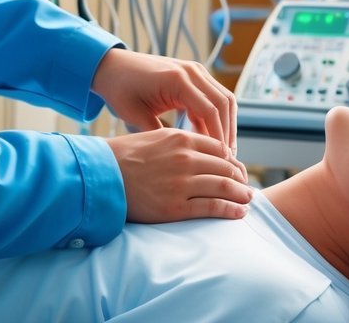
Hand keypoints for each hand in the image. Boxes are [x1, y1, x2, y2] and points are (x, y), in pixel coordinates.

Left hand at [92, 48, 237, 151]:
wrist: (113, 66)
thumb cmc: (120, 89)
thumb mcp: (135, 115)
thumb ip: (158, 134)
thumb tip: (180, 157)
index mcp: (177, 79)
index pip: (210, 110)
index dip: (218, 136)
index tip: (221, 159)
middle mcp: (191, 71)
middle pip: (224, 103)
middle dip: (228, 131)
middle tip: (227, 158)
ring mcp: (195, 70)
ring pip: (224, 98)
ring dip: (227, 123)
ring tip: (223, 150)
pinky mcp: (194, 75)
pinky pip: (214, 95)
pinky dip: (217, 115)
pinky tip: (210, 136)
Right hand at [107, 129, 252, 221]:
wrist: (101, 177)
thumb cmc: (125, 156)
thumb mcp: (155, 137)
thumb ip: (180, 141)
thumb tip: (202, 147)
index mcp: (181, 139)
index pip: (219, 149)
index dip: (232, 160)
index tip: (237, 168)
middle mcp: (185, 159)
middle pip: (225, 168)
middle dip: (240, 177)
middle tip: (246, 185)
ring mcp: (182, 184)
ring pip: (223, 187)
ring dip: (241, 194)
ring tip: (248, 198)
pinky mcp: (176, 208)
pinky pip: (212, 207)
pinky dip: (230, 210)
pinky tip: (239, 212)